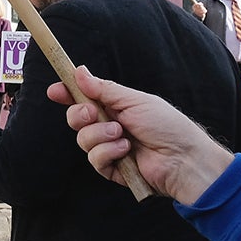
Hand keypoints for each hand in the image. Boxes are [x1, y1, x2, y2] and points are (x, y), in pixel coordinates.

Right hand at [47, 66, 233, 204]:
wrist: (184, 159)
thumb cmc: (167, 126)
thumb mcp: (134, 100)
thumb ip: (104, 89)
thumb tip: (79, 71)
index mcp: (115, 107)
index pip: (83, 98)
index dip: (67, 94)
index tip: (55, 91)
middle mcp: (109, 126)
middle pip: (76, 118)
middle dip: (79, 114)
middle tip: (93, 113)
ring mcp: (110, 148)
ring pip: (82, 139)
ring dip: (99, 135)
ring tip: (122, 135)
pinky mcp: (112, 169)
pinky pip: (94, 159)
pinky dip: (107, 153)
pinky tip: (125, 151)